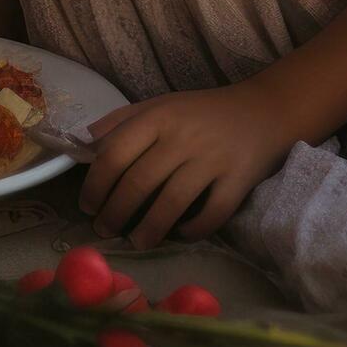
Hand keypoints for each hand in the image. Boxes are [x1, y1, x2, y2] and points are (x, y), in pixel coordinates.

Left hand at [78, 80, 292, 249]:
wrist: (263, 111)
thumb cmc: (202, 112)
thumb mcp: (159, 104)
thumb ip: (120, 121)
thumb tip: (83, 143)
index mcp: (158, 116)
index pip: (115, 153)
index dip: (95, 184)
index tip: (86, 205)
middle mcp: (182, 137)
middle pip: (139, 182)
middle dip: (115, 212)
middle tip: (104, 230)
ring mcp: (212, 160)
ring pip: (172, 202)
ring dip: (148, 229)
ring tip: (136, 243)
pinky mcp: (239, 181)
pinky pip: (212, 214)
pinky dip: (193, 230)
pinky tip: (180, 235)